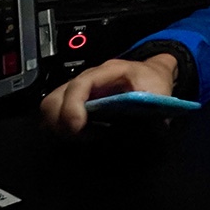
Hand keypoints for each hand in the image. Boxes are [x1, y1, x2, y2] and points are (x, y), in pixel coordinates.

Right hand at [39, 54, 177, 134]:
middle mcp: (85, 79)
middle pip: (53, 99)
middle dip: (60, 122)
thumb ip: (153, 109)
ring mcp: (76, 90)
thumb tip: (150, 129)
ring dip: (59, 127)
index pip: (79, 85)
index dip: (73, 107)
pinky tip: (82, 135)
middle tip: (81, 137)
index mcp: (107, 72)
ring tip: (83, 137)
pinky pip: (55, 115)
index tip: (77, 128)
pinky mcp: (74, 102)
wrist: (151, 73)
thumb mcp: (160, 92)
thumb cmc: (152, 81)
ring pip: (50, 108)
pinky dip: (61, 128)